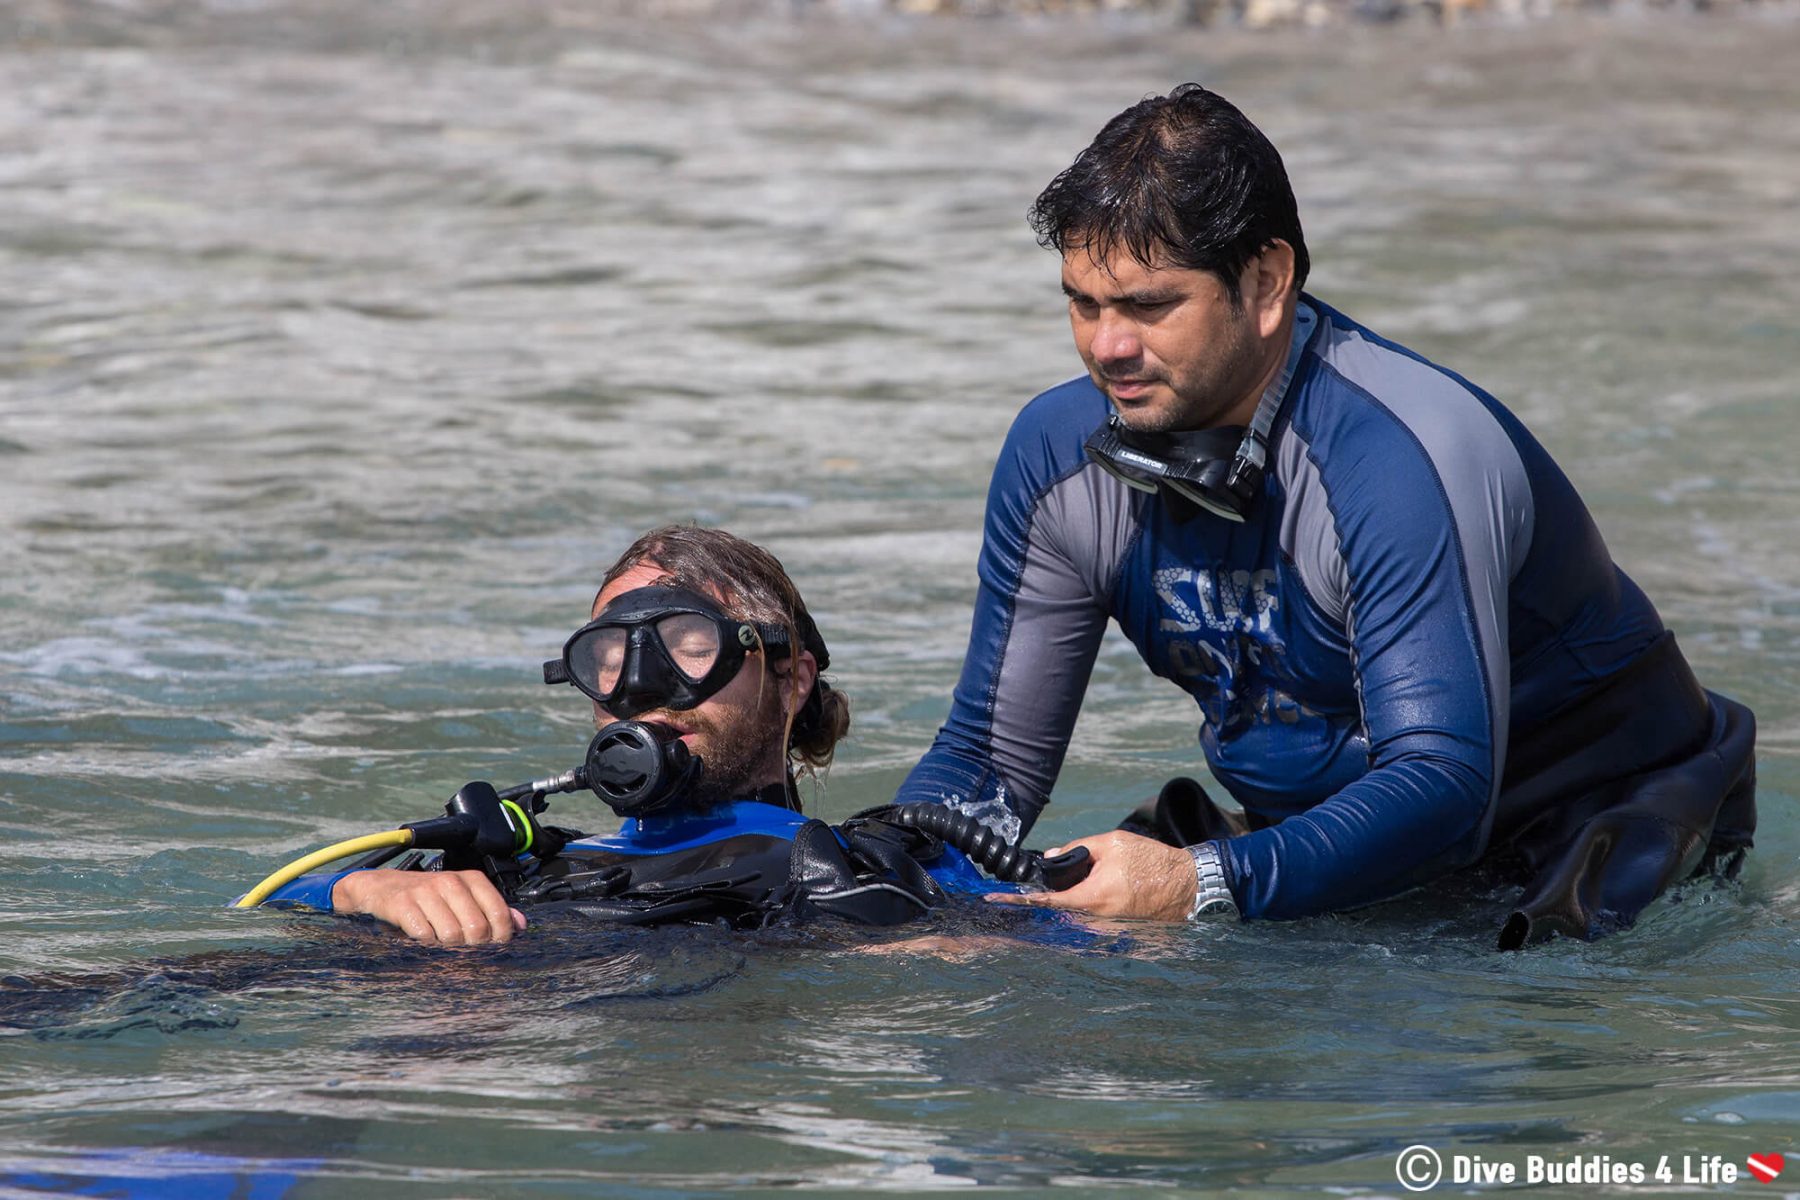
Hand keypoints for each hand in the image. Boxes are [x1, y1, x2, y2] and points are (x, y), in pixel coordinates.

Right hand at [332, 869, 526, 945]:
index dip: (500, 939)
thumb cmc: (428, 897)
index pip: (499, 914)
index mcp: (471, 880)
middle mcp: (451, 882)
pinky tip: (423, 943)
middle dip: (473, 948)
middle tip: (463, 954)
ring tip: (441, 948)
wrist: (380, 886)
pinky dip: (426, 946)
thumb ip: (492, 910)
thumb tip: (521, 925)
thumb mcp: (462, 898)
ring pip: (452, 935)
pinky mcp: (403, 904)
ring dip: (448, 950)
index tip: (491, 950)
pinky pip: (424, 936)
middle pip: (477, 929)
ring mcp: (426, 891)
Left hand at [986, 831, 1195, 920]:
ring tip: (1090, 882)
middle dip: (1050, 893)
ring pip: (1075, 914)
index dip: (1020, 899)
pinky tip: (1101, 889)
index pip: (1048, 900)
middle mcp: (1098, 920)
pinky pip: (1091, 918)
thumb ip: (1078, 848)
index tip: (995, 899)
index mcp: (1093, 898)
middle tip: (1045, 881)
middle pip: (1059, 909)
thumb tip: (1051, 857)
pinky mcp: (1118, 930)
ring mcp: (1108, 929)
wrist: (1187, 884)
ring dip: (1070, 898)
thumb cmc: (1151, 860)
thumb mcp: (1112, 843)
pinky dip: (1085, 904)